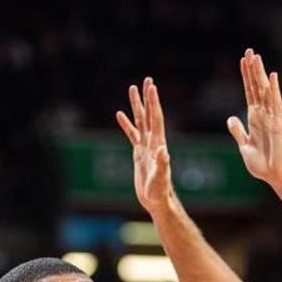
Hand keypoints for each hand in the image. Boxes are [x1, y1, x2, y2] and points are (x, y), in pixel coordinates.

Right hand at [116, 77, 174, 213]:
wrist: (157, 201)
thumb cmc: (160, 192)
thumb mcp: (160, 178)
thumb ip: (162, 164)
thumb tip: (162, 151)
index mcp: (158, 144)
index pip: (155, 118)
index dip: (153, 102)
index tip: (151, 86)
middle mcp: (153, 142)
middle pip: (149, 114)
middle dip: (147, 97)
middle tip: (146, 80)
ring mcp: (146, 146)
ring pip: (140, 121)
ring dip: (137, 106)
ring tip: (132, 89)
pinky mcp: (139, 154)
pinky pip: (131, 135)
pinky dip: (126, 124)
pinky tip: (120, 115)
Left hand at [227, 49, 281, 188]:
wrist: (276, 176)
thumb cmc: (263, 165)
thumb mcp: (244, 146)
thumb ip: (238, 131)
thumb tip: (231, 118)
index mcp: (254, 119)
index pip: (249, 92)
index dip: (246, 76)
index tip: (242, 60)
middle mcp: (264, 115)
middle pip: (256, 87)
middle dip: (252, 69)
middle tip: (249, 51)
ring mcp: (272, 118)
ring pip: (265, 91)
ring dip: (260, 74)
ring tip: (256, 57)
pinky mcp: (279, 124)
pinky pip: (276, 104)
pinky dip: (274, 90)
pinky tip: (272, 76)